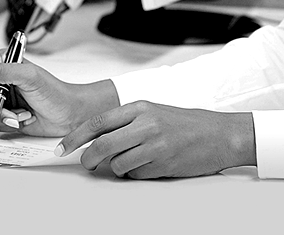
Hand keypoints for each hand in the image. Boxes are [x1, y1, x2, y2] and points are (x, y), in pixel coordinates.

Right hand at [0, 48, 118, 137]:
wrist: (69, 115)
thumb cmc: (55, 92)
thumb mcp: (29, 76)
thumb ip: (2, 72)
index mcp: (3, 63)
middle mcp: (0, 80)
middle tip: (2, 110)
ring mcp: (2, 98)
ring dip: (0, 116)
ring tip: (19, 115)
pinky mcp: (4, 115)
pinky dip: (4, 124)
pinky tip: (21, 120)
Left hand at [56, 102, 255, 178]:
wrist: (219, 134)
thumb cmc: (185, 124)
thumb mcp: (153, 112)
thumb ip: (126, 123)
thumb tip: (96, 140)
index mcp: (139, 107)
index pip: (97, 122)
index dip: (76, 137)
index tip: (64, 148)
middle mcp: (145, 124)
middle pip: (103, 146)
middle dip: (89, 159)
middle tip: (87, 165)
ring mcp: (155, 145)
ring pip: (118, 164)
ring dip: (118, 168)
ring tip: (132, 162)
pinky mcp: (164, 164)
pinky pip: (137, 175)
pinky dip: (136, 174)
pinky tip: (150, 165)